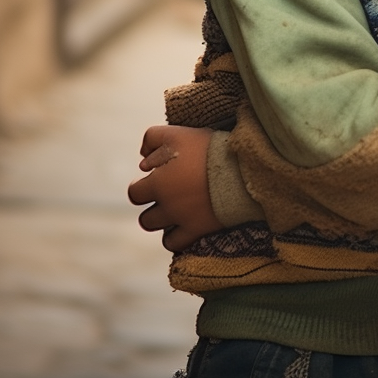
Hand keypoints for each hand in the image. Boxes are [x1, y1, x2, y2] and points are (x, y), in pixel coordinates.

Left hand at [127, 125, 220, 251]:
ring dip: (163, 221)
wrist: (242, 167)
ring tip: (178, 208)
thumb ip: (152, 139)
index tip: (156, 177)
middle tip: (170, 193)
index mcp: (157, 184)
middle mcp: (166, 206)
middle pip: (145, 218)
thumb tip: (142, 161)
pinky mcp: (199, 229)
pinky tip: (185, 223)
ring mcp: (182, 220)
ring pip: (159, 231)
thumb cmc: (209, 149)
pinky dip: (176, 236)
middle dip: (154, 207)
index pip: (135, 193)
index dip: (143, 185)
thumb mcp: (178, 134)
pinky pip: (175, 243)